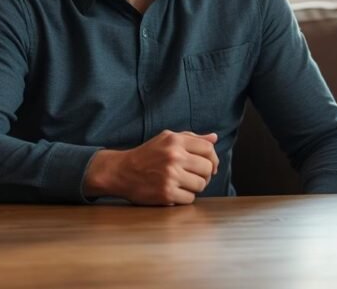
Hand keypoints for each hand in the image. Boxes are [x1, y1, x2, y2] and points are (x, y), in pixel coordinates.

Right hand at [84, 130, 218, 204]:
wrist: (121, 171)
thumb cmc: (147, 154)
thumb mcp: (167, 139)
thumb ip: (192, 138)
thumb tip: (215, 138)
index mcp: (175, 141)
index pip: (208, 149)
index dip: (213, 159)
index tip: (210, 166)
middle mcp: (174, 156)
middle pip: (208, 168)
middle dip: (205, 174)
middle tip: (195, 176)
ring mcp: (170, 176)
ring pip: (201, 185)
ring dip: (195, 186)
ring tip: (184, 183)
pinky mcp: (166, 193)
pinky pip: (190, 198)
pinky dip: (185, 197)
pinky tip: (175, 191)